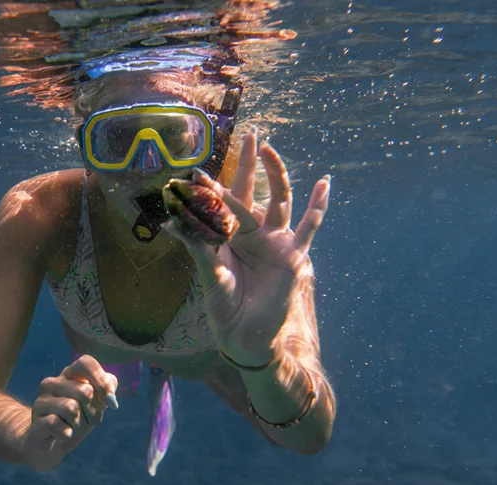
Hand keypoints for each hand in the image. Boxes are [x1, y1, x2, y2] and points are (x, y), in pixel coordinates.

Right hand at [21, 354, 117, 470]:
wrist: (51, 444)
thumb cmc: (78, 419)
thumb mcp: (97, 403)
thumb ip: (107, 390)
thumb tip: (110, 394)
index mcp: (68, 374)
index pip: (85, 363)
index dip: (101, 381)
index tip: (110, 400)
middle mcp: (52, 383)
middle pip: (85, 391)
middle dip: (93, 412)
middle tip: (86, 420)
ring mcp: (41, 401)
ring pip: (71, 408)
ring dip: (79, 425)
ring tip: (72, 427)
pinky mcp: (35, 421)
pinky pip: (57, 424)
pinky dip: (66, 434)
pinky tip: (63, 435)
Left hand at [162, 132, 329, 365]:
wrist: (244, 336)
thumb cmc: (223, 307)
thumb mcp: (208, 274)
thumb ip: (196, 247)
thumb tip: (171, 222)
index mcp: (229, 237)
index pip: (222, 205)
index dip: (212, 189)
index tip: (197, 173)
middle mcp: (253, 234)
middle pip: (252, 191)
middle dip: (249, 165)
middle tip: (250, 135)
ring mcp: (275, 242)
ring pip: (279, 200)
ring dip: (277, 175)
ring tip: (271, 150)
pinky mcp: (293, 256)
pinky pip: (308, 228)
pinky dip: (318, 207)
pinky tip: (325, 185)